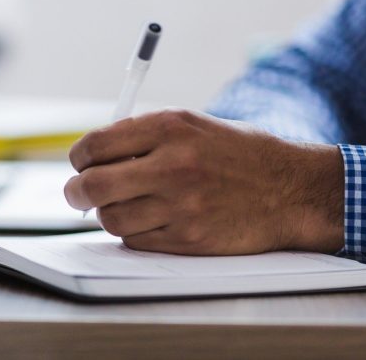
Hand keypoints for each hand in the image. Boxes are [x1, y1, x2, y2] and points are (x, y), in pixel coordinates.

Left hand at [64, 109, 343, 255]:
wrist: (290, 189)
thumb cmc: (237, 152)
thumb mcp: (191, 124)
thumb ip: (143, 135)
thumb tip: (93, 155)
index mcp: (170, 127)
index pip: (97, 144)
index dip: (79, 157)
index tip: (79, 163)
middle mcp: (172, 164)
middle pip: (93, 185)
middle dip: (75, 191)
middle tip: (77, 193)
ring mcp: (181, 206)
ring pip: (111, 218)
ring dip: (106, 213)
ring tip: (120, 204)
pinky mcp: (189, 240)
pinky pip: (136, 241)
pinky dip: (132, 232)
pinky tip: (147, 219)